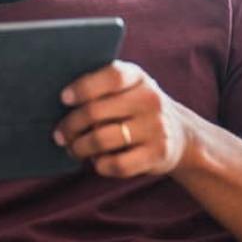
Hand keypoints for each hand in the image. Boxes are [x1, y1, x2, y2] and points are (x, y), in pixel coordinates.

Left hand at [53, 60, 192, 177]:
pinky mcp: (158, 154)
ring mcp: (156, 127)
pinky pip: (117, 164)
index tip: (64, 99)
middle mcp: (150, 99)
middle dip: (70, 126)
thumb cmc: (137, 109)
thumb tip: (61, 104)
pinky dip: (100, 165)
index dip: (83, 87)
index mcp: (138, 77)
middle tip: (60, 135)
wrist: (181, 134)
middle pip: (96, 112)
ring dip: (79, 147)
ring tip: (74, 149)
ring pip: (101, 140)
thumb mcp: (128, 89)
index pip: (111, 77)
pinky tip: (97, 162)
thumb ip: (101, 89)